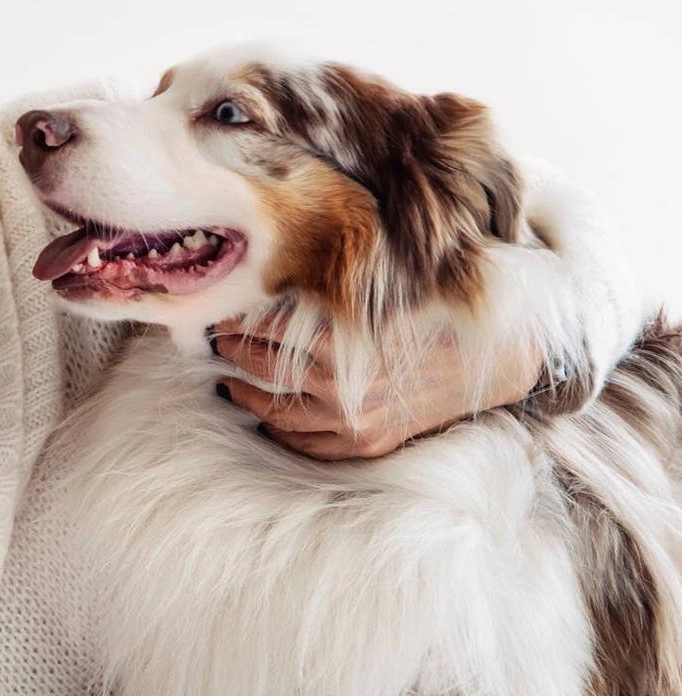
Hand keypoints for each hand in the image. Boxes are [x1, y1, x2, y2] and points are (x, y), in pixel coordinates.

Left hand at [210, 314, 541, 460]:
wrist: (501, 359)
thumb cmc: (442, 315)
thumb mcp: (387, 290)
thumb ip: (335, 287)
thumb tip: (281, 270)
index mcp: (345, 341)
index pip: (268, 327)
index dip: (238, 317)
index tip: (219, 308)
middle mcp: (343, 387)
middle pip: (263, 366)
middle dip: (232, 349)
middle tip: (213, 336)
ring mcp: (353, 422)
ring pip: (275, 410)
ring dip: (244, 392)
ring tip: (226, 378)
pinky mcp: (367, 443)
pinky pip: (305, 444)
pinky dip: (277, 428)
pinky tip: (262, 413)